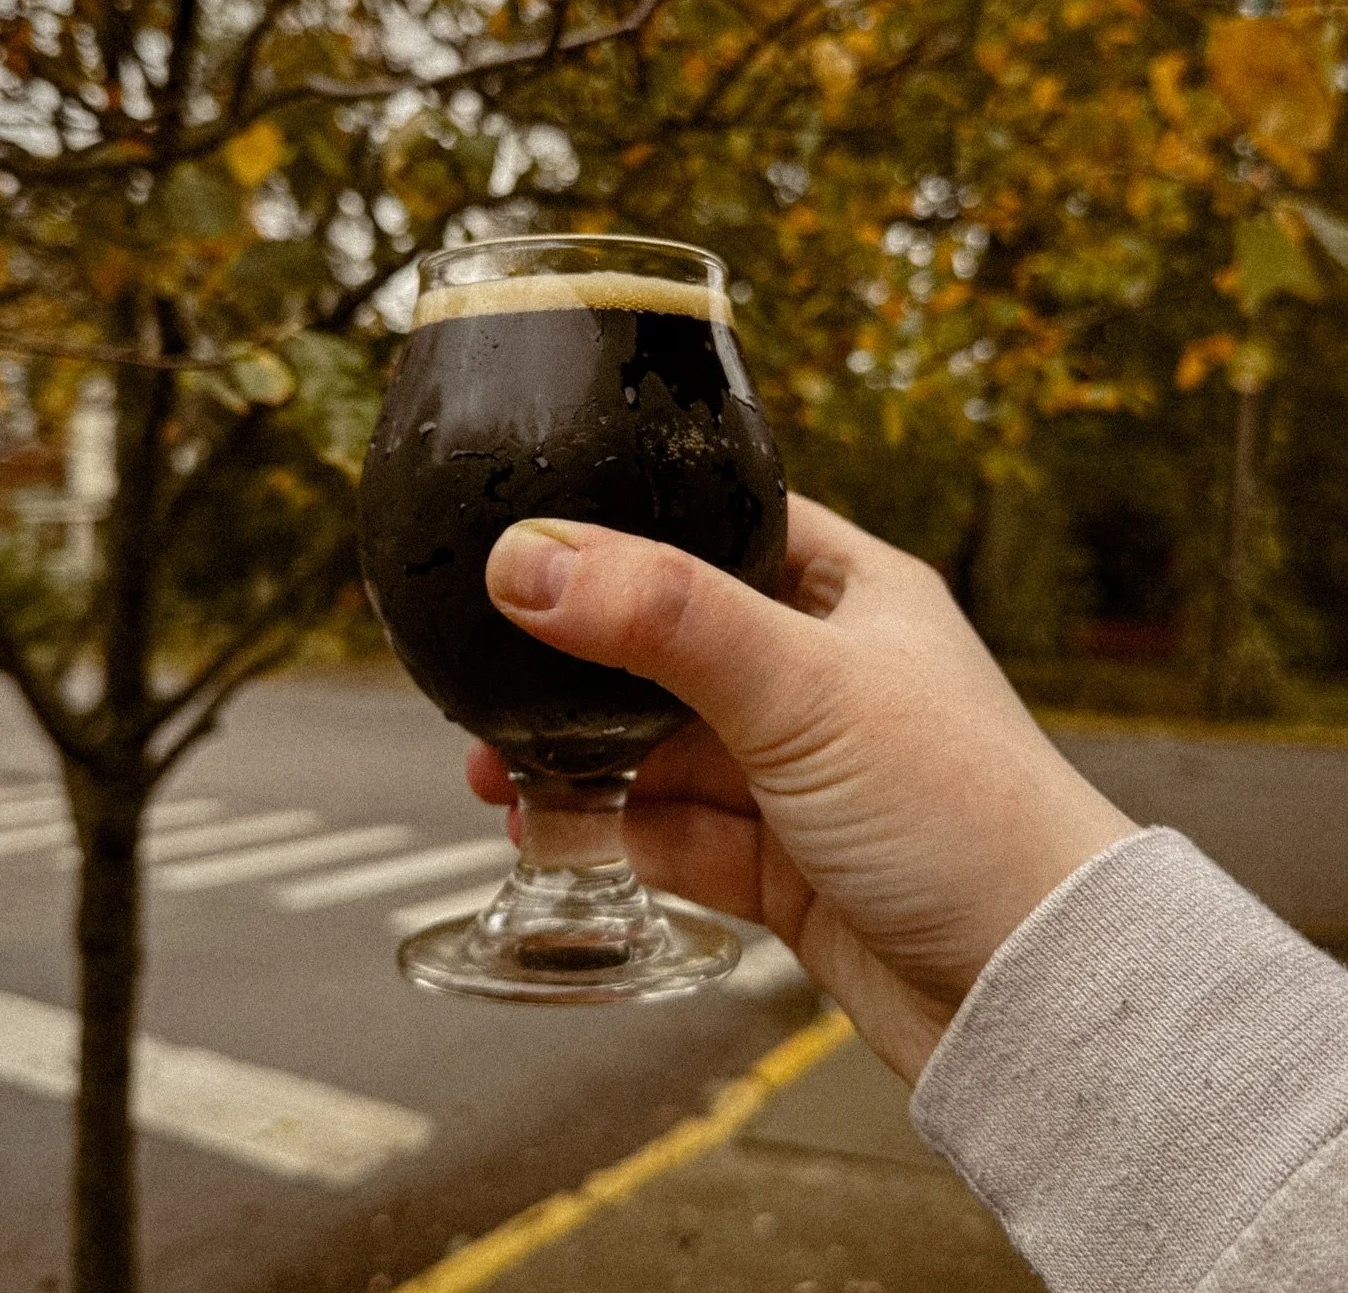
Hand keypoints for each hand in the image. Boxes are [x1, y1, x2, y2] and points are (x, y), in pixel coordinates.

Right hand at [467, 493, 1136, 1082]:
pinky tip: (558, 831)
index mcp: (851, 597)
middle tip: (492, 683)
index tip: (541, 545)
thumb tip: (529, 554)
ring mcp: (801, 773)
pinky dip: (620, 833)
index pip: (727, 531)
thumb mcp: (803, 686)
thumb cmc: (969, 816)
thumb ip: (662, 614)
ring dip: (585, 760)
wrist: (1034, 993)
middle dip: (582, 669)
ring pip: (665, 750)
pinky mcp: (785, 861)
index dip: (637, 532)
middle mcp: (823, 678)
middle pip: (673, 650)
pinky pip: (678, 833)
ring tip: (500, 770)